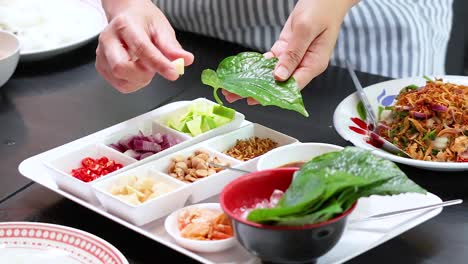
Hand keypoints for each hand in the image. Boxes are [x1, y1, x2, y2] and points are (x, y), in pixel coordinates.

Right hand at [96, 0, 193, 92]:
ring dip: (139, 80)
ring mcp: (102, 54)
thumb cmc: (143, 21)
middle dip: (142, 74)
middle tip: (153, 67)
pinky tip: (138, 72)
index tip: (173, 73)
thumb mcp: (161, 28)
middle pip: (120, 67)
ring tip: (146, 67)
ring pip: (120, 79)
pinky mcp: (101, 66)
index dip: (159, 64)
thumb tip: (185, 60)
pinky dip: (133, 83)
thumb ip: (172, 47)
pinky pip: (119, 85)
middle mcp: (108, 39)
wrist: (126, 16)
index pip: (141, 48)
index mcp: (125, 25)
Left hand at [224, 0, 357, 103]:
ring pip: (273, 73)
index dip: (274, 95)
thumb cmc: (323, 9)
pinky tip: (245, 72)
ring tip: (235, 87)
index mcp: (314, 64)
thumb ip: (293, 53)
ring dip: (255, 80)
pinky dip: (258, 66)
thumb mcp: (305, 30)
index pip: (293, 86)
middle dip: (258, 90)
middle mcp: (304, 64)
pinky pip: (272, 61)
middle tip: (236, 95)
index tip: (256, 99)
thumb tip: (280, 76)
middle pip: (280, 83)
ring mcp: (295, 57)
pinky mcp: (287, 48)